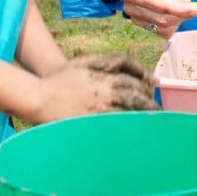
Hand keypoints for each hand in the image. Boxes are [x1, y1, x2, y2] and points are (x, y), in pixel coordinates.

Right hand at [23, 55, 158, 122]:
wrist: (38, 97)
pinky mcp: (90, 124)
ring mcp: (97, 111)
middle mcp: (103, 94)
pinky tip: (131, 133)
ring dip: (140, 118)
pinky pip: (112, 127)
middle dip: (148, 105)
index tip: (152, 92)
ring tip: (151, 124)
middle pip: (133, 99)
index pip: (131, 83)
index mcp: (103, 78)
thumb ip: (104, 62)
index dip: (145, 88)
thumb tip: (122, 65)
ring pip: (126, 114)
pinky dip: (124, 129)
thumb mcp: (83, 63)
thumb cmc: (60, 80)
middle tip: (158, 111)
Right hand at [117, 0, 196, 38]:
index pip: (161, 6)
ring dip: (178, 20)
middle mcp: (131, 8)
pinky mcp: (140, 23)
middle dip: (183, 15)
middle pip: (163, 20)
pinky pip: (160, 30)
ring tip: (184, 7)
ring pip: (163, 29)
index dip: (181, 10)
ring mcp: (134, 17)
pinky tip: (176, 12)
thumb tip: (186, 4)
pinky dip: (173, 24)